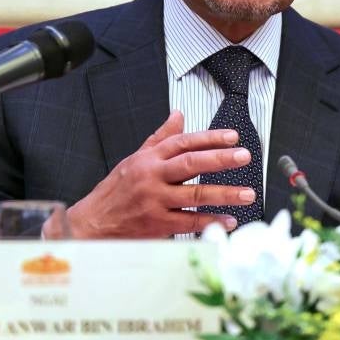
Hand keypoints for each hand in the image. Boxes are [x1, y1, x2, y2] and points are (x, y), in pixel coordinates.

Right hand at [65, 110, 256, 238]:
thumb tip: (178, 115)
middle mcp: (152, 176)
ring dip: (225, 194)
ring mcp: (155, 200)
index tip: (232, 137)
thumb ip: (160, 137)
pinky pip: (189, 221)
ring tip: (247, 193)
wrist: (92, 222)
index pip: (183, 142)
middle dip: (221, 159)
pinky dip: (211, 221)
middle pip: (191, 163)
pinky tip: (228, 220)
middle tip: (243, 156)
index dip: (209, 138)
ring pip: (195, 194)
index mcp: (149, 158)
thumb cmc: (116, 191)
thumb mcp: (135, 158)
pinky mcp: (157, 223)